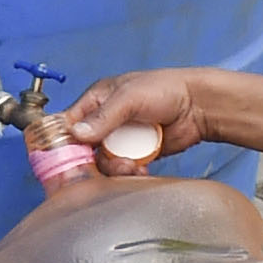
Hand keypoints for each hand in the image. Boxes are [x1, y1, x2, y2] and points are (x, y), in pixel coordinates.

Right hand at [52, 69, 214, 163]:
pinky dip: (128, 173)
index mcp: (97, 100)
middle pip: (84, 148)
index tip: (66, 156)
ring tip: (131, 166)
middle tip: (103, 165)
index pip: (69, 123)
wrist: (199, 106)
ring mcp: (121, 139)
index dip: (64, 140)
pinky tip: (139, 170)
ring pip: (104, 162)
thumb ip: (104, 116)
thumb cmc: (165, 89)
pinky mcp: (136, 154)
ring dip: (114, 168)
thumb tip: (78, 134)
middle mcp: (106, 121)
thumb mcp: (130, 97)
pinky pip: (123, 169)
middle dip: (92, 160)